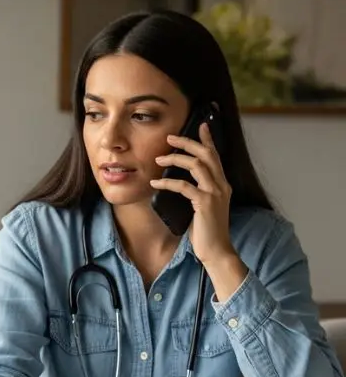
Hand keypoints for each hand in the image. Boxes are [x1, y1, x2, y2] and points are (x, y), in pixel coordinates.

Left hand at [150, 122, 235, 264]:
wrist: (217, 251)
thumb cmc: (207, 232)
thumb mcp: (203, 208)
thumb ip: (198, 193)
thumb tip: (180, 184)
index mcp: (222, 185)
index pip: (215, 156)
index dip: (208, 139)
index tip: (201, 125)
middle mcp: (222, 185)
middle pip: (206, 154)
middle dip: (187, 142)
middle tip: (170, 137)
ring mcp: (215, 193)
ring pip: (196, 165)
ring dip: (175, 159)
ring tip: (158, 160)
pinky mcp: (205, 203)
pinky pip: (183, 186)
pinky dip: (167, 183)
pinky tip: (155, 184)